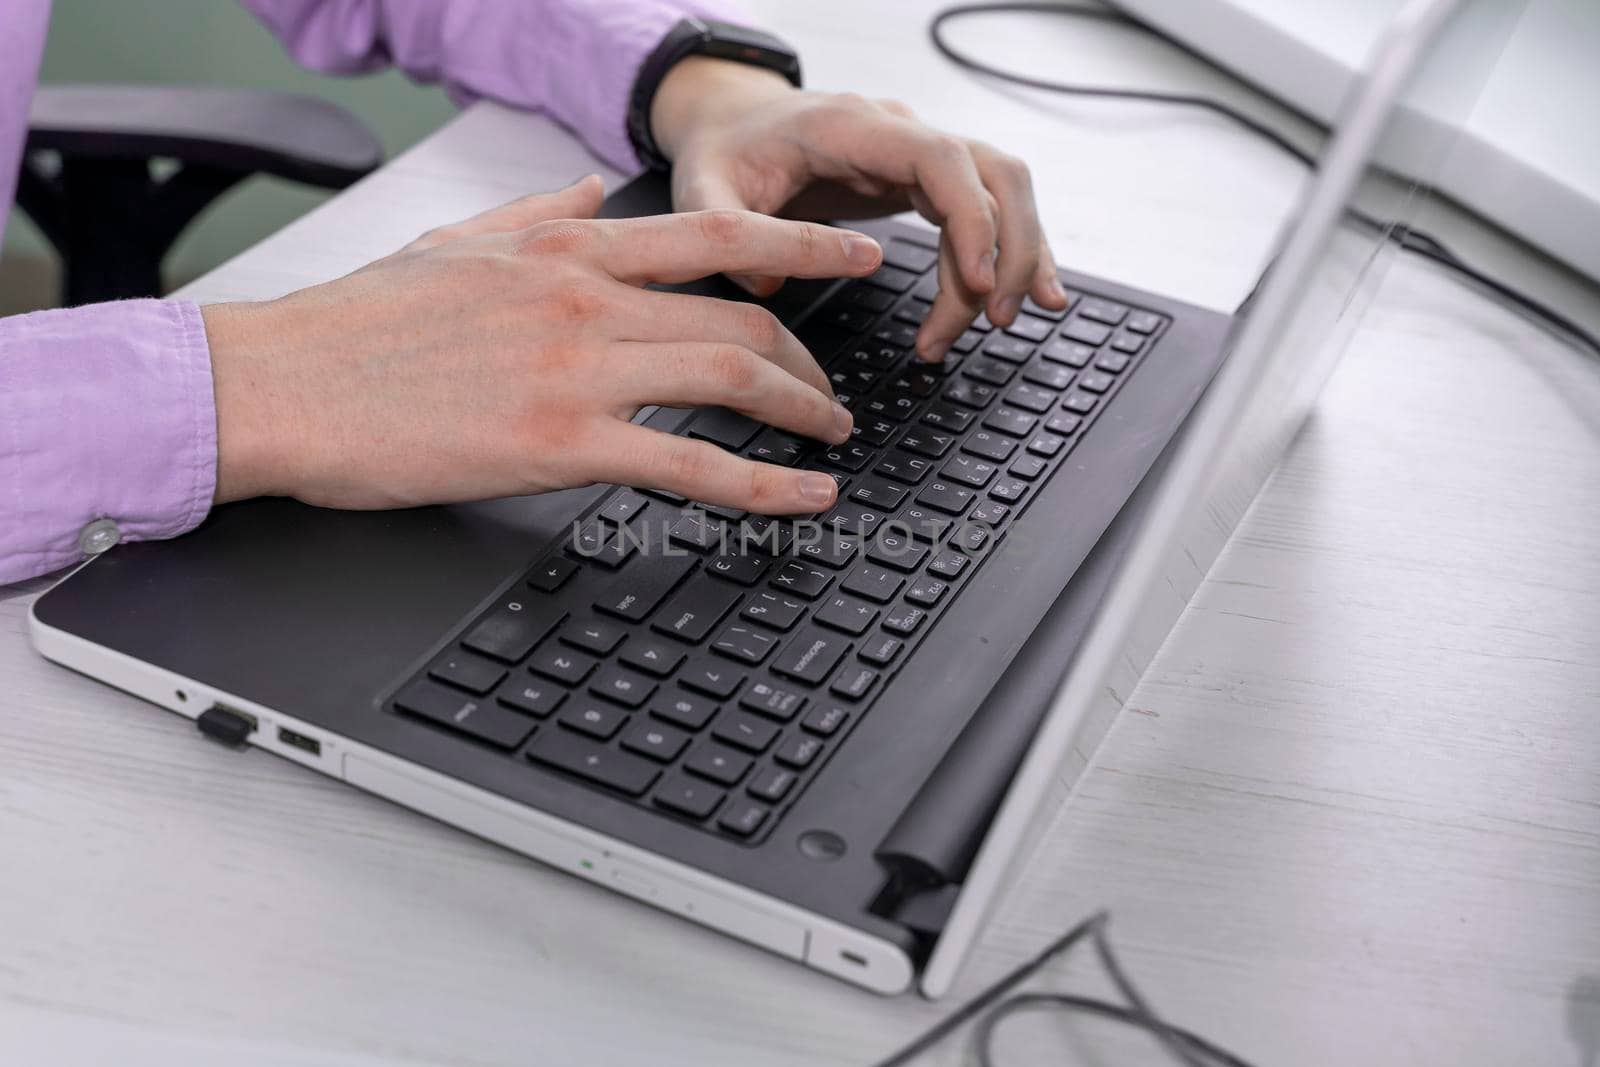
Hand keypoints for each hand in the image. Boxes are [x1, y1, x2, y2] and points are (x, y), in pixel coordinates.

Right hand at [203, 176, 881, 513]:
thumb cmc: (354, 324)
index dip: (799, 245)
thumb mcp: (452, 241)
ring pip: (734, 376)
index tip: (854, 256)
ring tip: (833, 438)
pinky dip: (764, 485)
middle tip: (834, 393)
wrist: (278, 383)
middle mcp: (586, 299)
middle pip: (742, 315)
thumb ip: (535, 214)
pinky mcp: (561, 443)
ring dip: (804, 410)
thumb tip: (588, 189)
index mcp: (565, 251)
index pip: (712, 231)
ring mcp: (579, 368)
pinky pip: (692, 464)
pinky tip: (803, 498)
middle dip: (808, 359)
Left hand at [651, 58, 1068, 360]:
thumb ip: (730, 234)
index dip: (970, 219)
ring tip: (1003, 322)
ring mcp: (919, 155)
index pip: (941, 159)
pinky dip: (1005, 254)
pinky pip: (984, 211)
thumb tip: (770, 283)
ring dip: (1016, 256)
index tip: (976, 282)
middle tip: (994, 318)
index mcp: (853, 126)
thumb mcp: (704, 189)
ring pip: (1002, 192)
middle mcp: (901, 132)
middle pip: (993, 174)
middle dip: (1008, 248)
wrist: (732, 124)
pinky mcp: (923, 182)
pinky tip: (1014, 298)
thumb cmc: (723, 152)